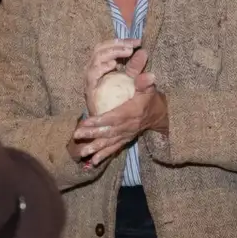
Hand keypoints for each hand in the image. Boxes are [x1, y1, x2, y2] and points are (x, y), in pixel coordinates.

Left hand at [71, 51, 165, 166]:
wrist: (159, 114)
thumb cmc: (150, 98)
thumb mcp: (149, 88)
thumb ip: (144, 82)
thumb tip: (150, 75)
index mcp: (133, 112)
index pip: (114, 117)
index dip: (100, 120)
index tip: (86, 120)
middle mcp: (129, 126)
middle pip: (109, 131)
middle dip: (92, 133)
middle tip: (77, 135)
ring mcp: (127, 134)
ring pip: (110, 142)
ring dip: (96, 147)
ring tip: (82, 152)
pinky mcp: (125, 139)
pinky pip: (114, 148)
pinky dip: (104, 155)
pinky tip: (93, 162)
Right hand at [84, 38, 141, 116]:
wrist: (116, 123)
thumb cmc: (123, 100)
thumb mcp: (132, 81)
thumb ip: (136, 68)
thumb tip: (143, 51)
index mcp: (103, 65)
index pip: (108, 47)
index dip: (121, 41)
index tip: (137, 41)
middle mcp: (95, 70)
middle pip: (99, 49)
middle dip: (116, 44)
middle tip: (131, 46)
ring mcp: (91, 80)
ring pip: (95, 58)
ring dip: (111, 52)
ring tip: (126, 52)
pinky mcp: (90, 90)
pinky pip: (91, 75)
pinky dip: (101, 67)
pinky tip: (112, 65)